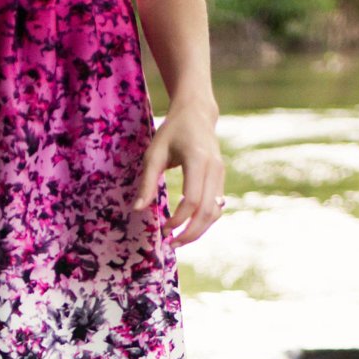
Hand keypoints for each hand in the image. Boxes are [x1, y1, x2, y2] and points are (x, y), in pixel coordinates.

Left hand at [133, 97, 224, 247]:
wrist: (196, 114)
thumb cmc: (171, 132)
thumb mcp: (154, 154)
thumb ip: (147, 182)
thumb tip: (137, 210)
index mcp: (198, 160)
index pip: (192, 199)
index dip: (179, 219)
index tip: (163, 229)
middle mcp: (214, 169)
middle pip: (208, 211)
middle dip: (190, 233)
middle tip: (172, 245)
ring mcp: (221, 174)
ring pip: (216, 212)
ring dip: (199, 231)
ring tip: (179, 241)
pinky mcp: (221, 179)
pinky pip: (217, 206)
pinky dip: (204, 221)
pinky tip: (189, 228)